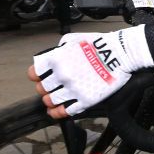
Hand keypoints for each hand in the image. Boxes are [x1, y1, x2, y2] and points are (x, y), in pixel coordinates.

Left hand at [28, 27, 151, 117]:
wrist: (120, 54)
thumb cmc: (99, 44)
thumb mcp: (72, 40)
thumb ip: (58, 50)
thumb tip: (51, 57)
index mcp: (56, 60)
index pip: (34, 73)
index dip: (36, 75)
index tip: (40, 76)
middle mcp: (62, 76)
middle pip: (42, 89)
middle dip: (45, 88)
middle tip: (51, 87)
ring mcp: (72, 89)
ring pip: (51, 101)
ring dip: (50, 100)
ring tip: (54, 99)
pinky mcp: (84, 100)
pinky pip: (65, 111)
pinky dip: (58, 113)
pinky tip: (56, 111)